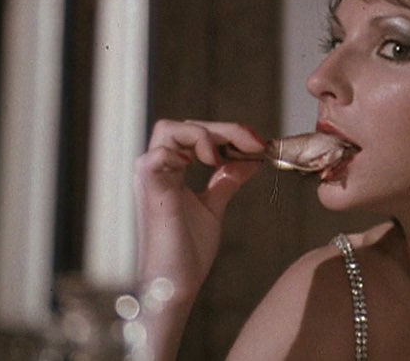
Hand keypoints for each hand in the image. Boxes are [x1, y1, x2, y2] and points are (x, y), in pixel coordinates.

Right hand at [135, 120, 264, 300]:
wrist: (176, 284)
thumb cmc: (189, 251)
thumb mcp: (214, 206)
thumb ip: (227, 179)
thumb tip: (251, 159)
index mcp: (171, 170)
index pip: (196, 133)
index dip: (229, 133)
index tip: (259, 143)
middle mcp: (157, 169)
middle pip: (184, 126)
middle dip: (224, 129)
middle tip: (254, 144)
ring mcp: (150, 177)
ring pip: (168, 130)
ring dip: (204, 135)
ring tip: (225, 158)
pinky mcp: (150, 190)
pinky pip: (156, 154)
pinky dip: (184, 150)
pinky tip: (208, 164)